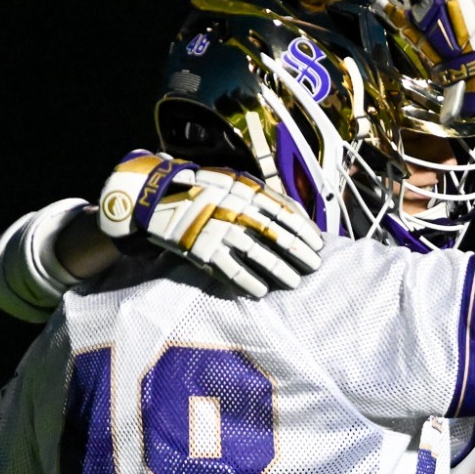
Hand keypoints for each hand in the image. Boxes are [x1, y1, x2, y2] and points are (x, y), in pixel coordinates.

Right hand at [97, 150, 322, 298]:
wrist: (156, 195)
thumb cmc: (203, 190)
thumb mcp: (234, 182)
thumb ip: (263, 196)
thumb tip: (297, 212)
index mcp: (245, 191)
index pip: (283, 212)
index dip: (304, 229)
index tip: (318, 244)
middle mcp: (235, 209)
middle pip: (275, 234)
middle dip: (298, 252)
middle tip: (314, 266)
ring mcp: (218, 230)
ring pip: (257, 253)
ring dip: (279, 270)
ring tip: (294, 282)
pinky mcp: (201, 249)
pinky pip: (230, 269)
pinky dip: (248, 281)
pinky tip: (261, 291)